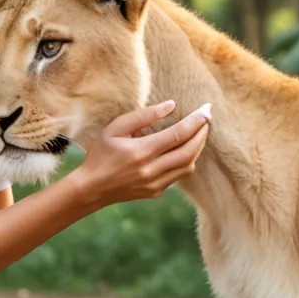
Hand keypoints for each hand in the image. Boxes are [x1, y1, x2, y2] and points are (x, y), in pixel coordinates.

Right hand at [69, 100, 211, 208]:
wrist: (91, 188)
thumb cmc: (101, 154)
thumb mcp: (116, 128)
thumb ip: (144, 116)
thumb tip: (171, 105)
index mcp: (141, 151)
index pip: (178, 134)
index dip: (196, 121)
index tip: (206, 110)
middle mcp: (151, 170)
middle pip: (189, 151)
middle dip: (202, 134)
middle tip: (206, 120)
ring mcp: (155, 184)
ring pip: (188, 165)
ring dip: (196, 148)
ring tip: (197, 133)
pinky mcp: (156, 192)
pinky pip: (178, 175)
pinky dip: (185, 160)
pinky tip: (183, 149)